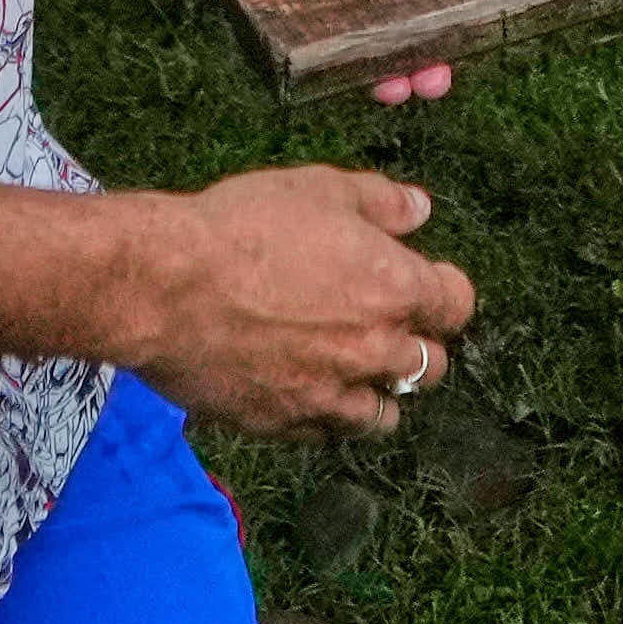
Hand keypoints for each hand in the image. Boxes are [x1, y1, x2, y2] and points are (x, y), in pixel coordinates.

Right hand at [124, 164, 480, 434]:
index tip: (425, 286)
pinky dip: (323, 416)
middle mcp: (375, 350)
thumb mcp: (318, 189)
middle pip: (430, 367)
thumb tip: (420, 210)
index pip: (457, 306)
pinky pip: (325, 434)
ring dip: (375, 393)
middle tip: (381, 327)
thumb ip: (381, 202)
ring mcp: (331, 395)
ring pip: (383, 416)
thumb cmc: (241, 229)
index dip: (443, 294)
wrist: (165, 287)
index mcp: (395, 289)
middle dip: (414, 347)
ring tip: (349, 370)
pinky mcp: (285, 423)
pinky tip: (303, 390)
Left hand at [219, 0, 497, 107]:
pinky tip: (345, 78)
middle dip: (420, 77)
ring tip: (392, 87)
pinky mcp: (284, 26)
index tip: (454, 65)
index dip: (448, 52)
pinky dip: (325, 79)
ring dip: (381, 86)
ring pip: (357, 69)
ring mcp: (326, 16)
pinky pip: (305, 67)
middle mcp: (370, 0)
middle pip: (400, 58)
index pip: (435, 30)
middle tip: (427, 82)